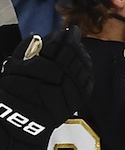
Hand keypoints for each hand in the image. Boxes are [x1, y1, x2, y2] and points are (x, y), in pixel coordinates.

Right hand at [0, 26, 91, 149]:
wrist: (20, 120)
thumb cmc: (13, 91)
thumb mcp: (13, 67)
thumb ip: (26, 50)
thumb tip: (38, 36)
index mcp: (40, 68)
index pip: (57, 47)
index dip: (63, 36)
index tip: (68, 29)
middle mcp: (57, 79)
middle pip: (72, 56)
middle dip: (74, 43)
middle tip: (75, 35)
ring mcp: (68, 91)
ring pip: (81, 69)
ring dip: (82, 56)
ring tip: (80, 48)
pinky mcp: (75, 102)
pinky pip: (86, 84)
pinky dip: (87, 73)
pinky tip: (85, 66)